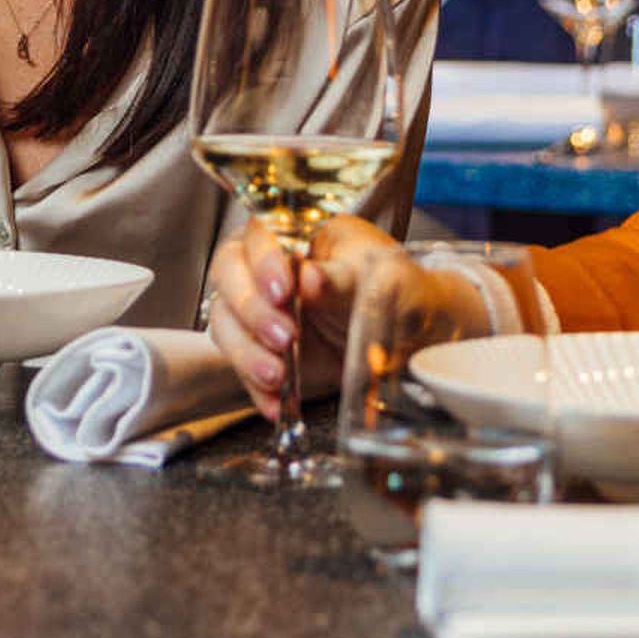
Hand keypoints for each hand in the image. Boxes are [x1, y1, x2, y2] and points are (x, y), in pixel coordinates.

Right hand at [203, 215, 399, 421]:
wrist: (412, 335)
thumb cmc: (398, 290)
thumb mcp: (379, 278)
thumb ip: (341, 279)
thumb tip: (310, 278)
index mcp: (298, 233)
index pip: (261, 234)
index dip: (263, 261)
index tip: (284, 290)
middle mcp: (268, 265)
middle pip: (228, 273)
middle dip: (250, 308)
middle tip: (284, 335)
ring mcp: (260, 308)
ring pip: (225, 322)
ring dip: (246, 352)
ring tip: (277, 375)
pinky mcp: (262, 349)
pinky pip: (242, 368)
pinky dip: (257, 390)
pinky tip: (278, 404)